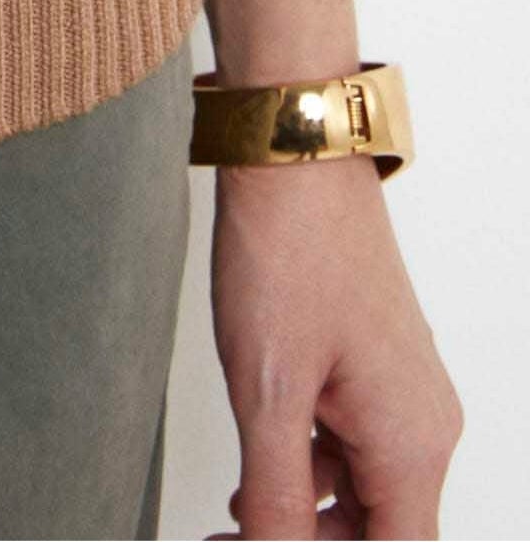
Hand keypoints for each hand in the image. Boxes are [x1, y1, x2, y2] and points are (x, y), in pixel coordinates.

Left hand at [208, 163, 461, 536]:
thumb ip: (276, 496)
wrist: (292, 153)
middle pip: (378, 531)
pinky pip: (352, 444)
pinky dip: (308, 466)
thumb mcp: (268, 393)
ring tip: (234, 515)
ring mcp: (400, 391)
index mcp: (412, 444)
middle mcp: (421, 424)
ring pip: (363, 491)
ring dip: (304, 512)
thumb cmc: (288, 254)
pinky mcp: (373, 364)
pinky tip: (258, 464)